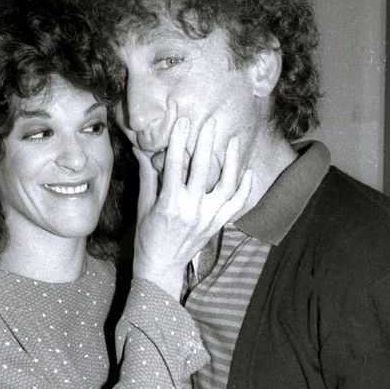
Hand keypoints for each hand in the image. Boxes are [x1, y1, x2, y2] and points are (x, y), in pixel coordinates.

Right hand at [132, 115, 251, 298]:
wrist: (161, 267)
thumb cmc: (148, 237)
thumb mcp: (143, 206)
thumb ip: (147, 176)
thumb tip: (141, 149)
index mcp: (170, 203)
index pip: (175, 165)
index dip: (179, 141)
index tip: (183, 122)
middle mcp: (191, 209)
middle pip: (203, 169)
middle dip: (207, 143)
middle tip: (211, 123)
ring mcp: (207, 218)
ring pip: (226, 185)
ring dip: (232, 162)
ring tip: (234, 142)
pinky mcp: (217, 225)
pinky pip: (236, 205)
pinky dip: (245, 189)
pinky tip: (248, 172)